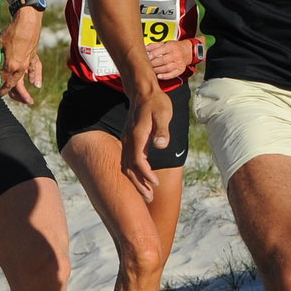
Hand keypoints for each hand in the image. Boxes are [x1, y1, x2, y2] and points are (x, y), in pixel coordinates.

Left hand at [1, 11, 42, 104]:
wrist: (28, 21)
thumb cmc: (12, 31)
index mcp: (11, 65)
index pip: (1, 79)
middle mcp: (20, 67)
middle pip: (15, 84)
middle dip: (11, 94)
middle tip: (7, 99)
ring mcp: (28, 62)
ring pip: (25, 80)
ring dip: (25, 91)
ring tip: (28, 101)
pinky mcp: (33, 56)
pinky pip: (35, 69)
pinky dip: (35, 77)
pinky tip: (36, 84)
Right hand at [121, 86, 167, 200]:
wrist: (142, 91)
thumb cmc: (156, 103)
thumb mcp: (163, 113)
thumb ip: (162, 130)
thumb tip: (161, 145)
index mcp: (137, 136)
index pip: (138, 161)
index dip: (146, 175)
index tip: (155, 184)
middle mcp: (129, 140)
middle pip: (129, 168)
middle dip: (138, 185)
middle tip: (149, 199)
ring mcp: (128, 141)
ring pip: (127, 166)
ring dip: (136, 181)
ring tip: (147, 194)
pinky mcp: (130, 141)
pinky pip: (129, 161)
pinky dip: (135, 173)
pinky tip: (143, 180)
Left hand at [146, 39, 192, 82]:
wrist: (188, 51)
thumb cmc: (173, 47)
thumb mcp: (165, 43)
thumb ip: (154, 46)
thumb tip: (144, 48)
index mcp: (171, 47)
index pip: (160, 51)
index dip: (152, 55)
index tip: (146, 57)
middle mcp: (176, 55)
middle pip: (163, 60)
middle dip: (153, 63)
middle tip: (146, 65)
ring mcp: (179, 63)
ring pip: (166, 68)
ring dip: (157, 70)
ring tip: (151, 70)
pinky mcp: (180, 70)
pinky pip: (172, 74)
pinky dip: (165, 76)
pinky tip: (158, 76)